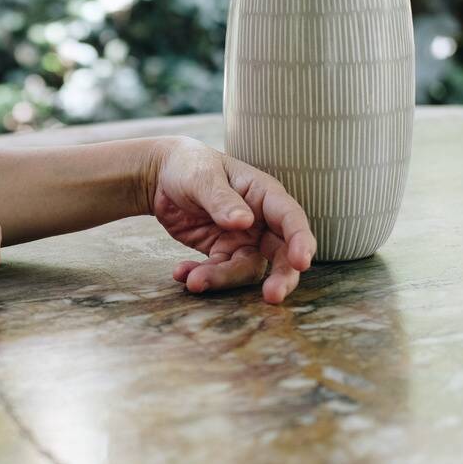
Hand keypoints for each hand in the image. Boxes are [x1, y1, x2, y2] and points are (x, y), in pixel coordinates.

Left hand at [145, 137, 316, 303]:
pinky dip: (201, 275)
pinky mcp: (221, 252)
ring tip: (194, 281)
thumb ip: (221, 199)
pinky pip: (218, 271)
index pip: (290, 218)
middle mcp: (260, 220)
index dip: (300, 240)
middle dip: (281, 276)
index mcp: (263, 194)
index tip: (301, 262)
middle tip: (273, 296)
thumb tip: (244, 222)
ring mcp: (242, 239)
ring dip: (222, 279)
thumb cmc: (189, 166)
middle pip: (280, 253)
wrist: (161, 177)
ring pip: (245, 268)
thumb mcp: (202, 177)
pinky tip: (181, 273)